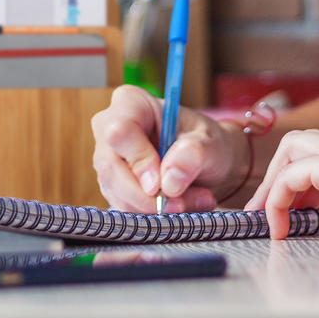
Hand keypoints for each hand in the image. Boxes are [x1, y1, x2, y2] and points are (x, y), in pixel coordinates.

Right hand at [90, 84, 246, 212]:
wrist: (208, 164)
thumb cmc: (206, 143)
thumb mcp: (211, 143)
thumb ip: (194, 153)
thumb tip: (169, 179)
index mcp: (131, 102)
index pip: (120, 131)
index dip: (139, 161)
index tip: (162, 185)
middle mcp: (109, 127)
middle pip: (111, 167)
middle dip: (146, 195)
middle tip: (181, 204)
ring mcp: (107, 158)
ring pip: (117, 192)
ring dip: (155, 207)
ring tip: (194, 201)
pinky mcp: (112, 185)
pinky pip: (124, 207)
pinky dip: (153, 215)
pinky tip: (181, 205)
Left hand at [245, 129, 318, 238]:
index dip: (300, 175)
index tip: (296, 208)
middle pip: (298, 141)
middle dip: (276, 171)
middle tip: (264, 208)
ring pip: (291, 149)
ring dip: (271, 182)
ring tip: (262, 217)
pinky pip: (290, 177)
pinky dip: (276, 199)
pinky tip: (280, 227)